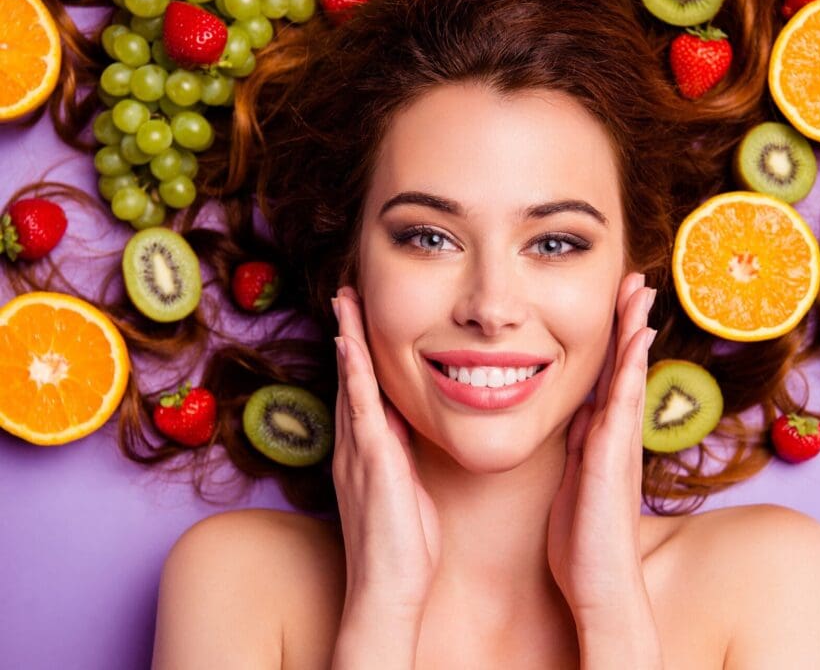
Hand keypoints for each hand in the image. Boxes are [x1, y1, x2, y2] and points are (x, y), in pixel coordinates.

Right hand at [332, 287, 441, 620]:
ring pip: (352, 383)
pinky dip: (354, 374)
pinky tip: (350, 344)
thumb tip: (410, 432)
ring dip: (349, 339)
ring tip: (345, 300)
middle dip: (348, 334)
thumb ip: (403, 459)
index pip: (362, 392)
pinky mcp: (372, 462)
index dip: (360, 355)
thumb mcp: (407, 491)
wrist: (387, 589)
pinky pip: (360, 408)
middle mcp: (354, 447)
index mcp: (366, 453)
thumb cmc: (403, 549)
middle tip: (346, 294)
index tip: (362, 321)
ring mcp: (359, 453)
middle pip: (350, 378)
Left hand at [546, 272, 656, 622]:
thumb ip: (578, 448)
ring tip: (640, 292)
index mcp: (602, 439)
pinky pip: (623, 402)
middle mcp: (617, 436)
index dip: (614, 340)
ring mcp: (619, 444)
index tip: (617, 303)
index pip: (608, 378)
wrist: (600, 586)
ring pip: (629, 376)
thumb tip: (578, 417)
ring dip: (634, 332)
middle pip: (625, 367)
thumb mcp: (573, 482)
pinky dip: (630, 368)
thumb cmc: (583, 542)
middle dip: (629, 323)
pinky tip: (637, 338)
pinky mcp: (612, 458)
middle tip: (635, 280)